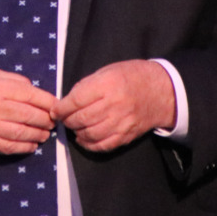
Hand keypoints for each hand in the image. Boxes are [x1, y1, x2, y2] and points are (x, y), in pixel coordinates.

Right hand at [0, 69, 56, 154]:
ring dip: (39, 134)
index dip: (47, 101)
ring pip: (23, 133)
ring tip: (45, 133)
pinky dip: (25, 147)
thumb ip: (11, 79)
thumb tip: (32, 89)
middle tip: (52, 120)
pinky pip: (10, 147)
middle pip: (29, 115)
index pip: (30, 95)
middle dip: (45, 119)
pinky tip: (32, 144)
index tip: (56, 105)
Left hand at [53, 60, 175, 152]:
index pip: (76, 100)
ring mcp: (122, 122)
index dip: (61, 108)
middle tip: (64, 118)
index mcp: (108, 84)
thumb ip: (87, 86)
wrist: (161, 91)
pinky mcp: (127, 135)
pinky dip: (89, 144)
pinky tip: (83, 139)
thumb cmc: (131, 77)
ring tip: (74, 127)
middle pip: (81, 119)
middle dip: (68, 120)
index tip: (55, 110)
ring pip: (90, 134)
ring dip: (77, 132)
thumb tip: (66, 102)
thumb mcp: (108, 71)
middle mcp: (115, 104)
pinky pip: (103, 145)